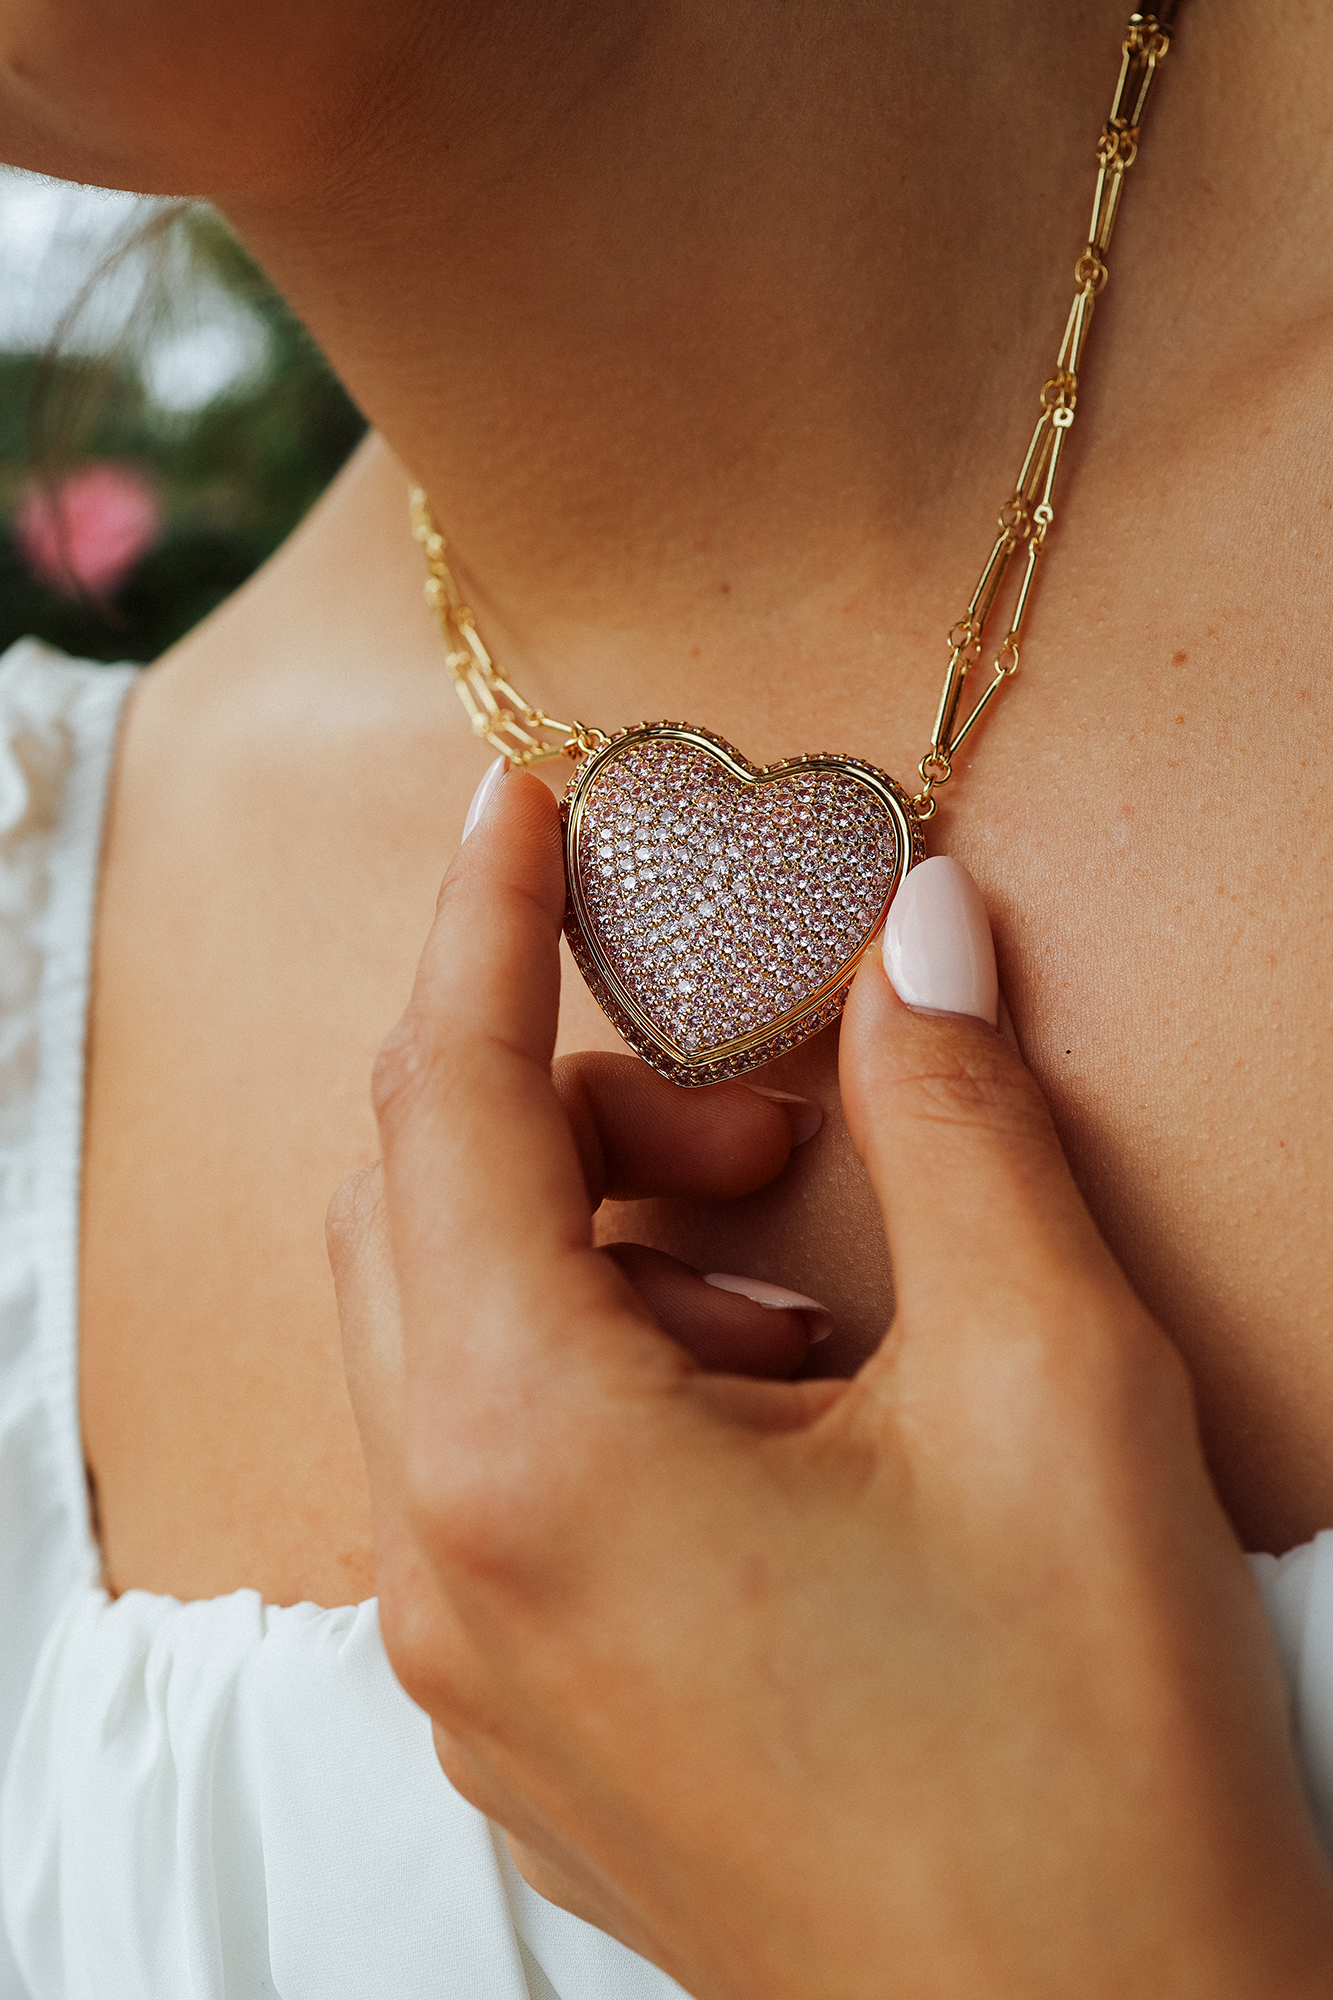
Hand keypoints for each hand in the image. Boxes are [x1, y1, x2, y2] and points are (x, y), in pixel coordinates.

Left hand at [329, 770, 1332, 1999]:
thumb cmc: (1090, 1762)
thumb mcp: (1058, 1388)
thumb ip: (961, 1118)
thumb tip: (919, 930)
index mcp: (529, 1458)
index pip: (446, 1102)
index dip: (478, 922)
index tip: (511, 797)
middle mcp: (447, 1563)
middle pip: (423, 1210)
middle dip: (579, 1097)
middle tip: (765, 1101)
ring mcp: (470, 1660)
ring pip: (452, 1340)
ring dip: (602, 1246)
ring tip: (804, 1287)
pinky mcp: (525, 1719)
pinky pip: (492, 1467)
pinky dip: (601, 1371)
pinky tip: (777, 1408)